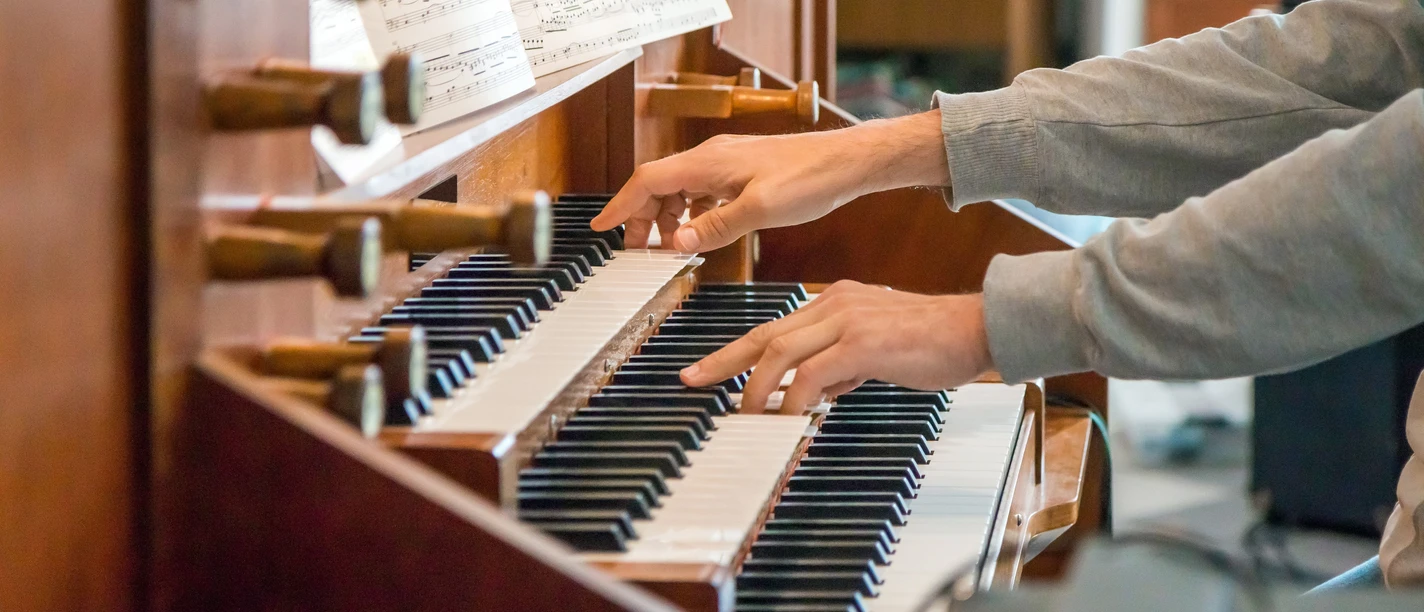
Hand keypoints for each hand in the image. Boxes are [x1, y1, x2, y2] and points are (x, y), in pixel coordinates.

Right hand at [590, 110, 948, 251]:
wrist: (846, 163)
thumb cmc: (810, 179)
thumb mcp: (760, 210)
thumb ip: (715, 227)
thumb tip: (677, 242)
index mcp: (708, 163)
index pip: (647, 180)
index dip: (621, 205)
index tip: (601, 227)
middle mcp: (711, 159)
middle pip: (658, 185)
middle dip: (641, 218)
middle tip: (636, 251)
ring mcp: (726, 164)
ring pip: (679, 190)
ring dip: (667, 218)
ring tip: (667, 249)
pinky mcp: (741, 173)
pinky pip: (701, 192)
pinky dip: (691, 214)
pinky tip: (699, 234)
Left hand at [679, 281, 994, 413]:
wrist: (978, 328)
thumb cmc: (935, 342)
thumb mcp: (877, 351)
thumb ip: (843, 365)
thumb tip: (816, 392)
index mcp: (835, 300)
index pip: (774, 327)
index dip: (736, 350)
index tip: (707, 369)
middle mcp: (834, 302)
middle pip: (764, 334)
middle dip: (724, 362)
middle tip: (694, 381)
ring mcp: (847, 319)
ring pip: (780, 351)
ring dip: (757, 388)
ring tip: (746, 416)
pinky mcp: (863, 342)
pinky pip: (813, 373)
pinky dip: (795, 398)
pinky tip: (792, 418)